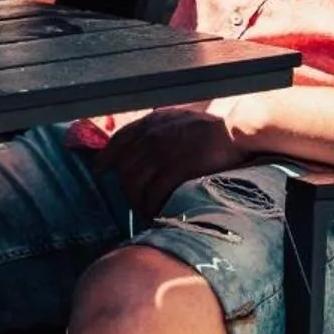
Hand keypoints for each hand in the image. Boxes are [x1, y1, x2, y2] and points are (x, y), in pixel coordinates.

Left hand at [90, 107, 243, 219]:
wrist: (234, 131)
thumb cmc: (211, 128)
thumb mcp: (177, 119)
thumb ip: (159, 128)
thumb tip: (145, 142)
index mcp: (151, 123)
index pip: (118, 140)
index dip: (105, 157)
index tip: (99, 170)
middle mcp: (151, 137)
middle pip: (124, 167)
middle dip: (125, 188)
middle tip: (133, 202)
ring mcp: (161, 153)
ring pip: (134, 183)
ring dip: (136, 202)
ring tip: (144, 213)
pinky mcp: (175, 169)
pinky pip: (153, 193)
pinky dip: (151, 207)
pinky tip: (155, 215)